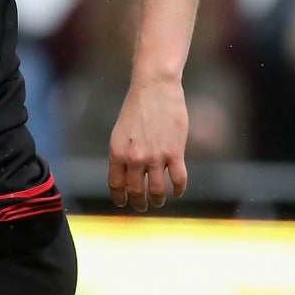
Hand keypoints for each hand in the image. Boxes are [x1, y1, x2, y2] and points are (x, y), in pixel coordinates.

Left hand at [108, 75, 188, 211]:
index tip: (124, 203)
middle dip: (139, 203)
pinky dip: (178, 190)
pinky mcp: (175, 152)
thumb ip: (122, 154)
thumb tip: (126, 175)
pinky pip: (178, 180)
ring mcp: (155, 157)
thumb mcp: (120, 133)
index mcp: (117, 153)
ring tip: (159, 201)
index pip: (116, 185)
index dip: (120, 198)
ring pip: (157, 191)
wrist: (155, 88)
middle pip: (136, 191)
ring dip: (158, 200)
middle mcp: (134, 158)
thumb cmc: (137, 108)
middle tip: (142, 206)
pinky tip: (177, 192)